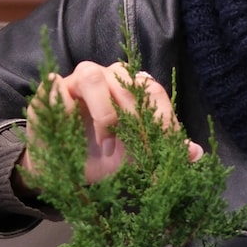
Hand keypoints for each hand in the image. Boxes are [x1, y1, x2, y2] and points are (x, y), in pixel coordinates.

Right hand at [24, 61, 202, 186]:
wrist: (61, 171)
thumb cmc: (101, 158)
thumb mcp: (137, 159)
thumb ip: (165, 152)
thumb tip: (197, 154)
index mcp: (129, 89)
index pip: (152, 90)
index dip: (163, 116)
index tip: (167, 147)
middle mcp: (104, 78)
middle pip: (124, 76)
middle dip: (135, 113)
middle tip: (139, 147)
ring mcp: (74, 82)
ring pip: (92, 76)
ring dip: (104, 111)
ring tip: (107, 144)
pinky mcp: (48, 92)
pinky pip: (57, 87)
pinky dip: (69, 110)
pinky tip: (74, 133)